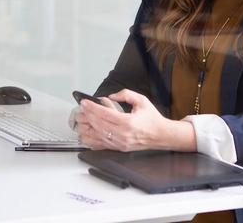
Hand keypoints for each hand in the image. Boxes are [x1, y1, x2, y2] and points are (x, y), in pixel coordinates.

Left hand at [76, 89, 195, 151]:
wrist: (161, 135)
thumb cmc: (152, 119)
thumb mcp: (141, 100)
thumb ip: (125, 94)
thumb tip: (111, 96)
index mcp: (128, 122)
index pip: (104, 114)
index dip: (92, 107)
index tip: (85, 102)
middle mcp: (123, 134)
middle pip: (98, 124)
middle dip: (87, 115)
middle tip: (81, 108)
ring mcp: (120, 143)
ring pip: (97, 135)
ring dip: (87, 127)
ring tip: (81, 119)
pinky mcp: (119, 148)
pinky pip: (100, 145)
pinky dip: (91, 139)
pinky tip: (85, 133)